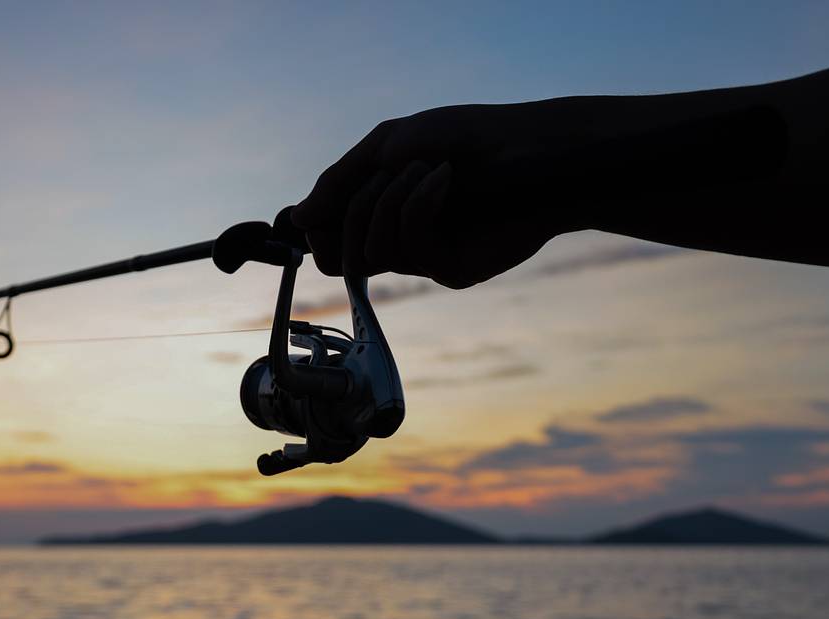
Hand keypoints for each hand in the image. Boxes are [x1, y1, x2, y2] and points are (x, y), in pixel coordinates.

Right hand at [291, 102, 595, 287]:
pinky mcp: (453, 270)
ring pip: (368, 253)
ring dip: (388, 199)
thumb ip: (341, 180)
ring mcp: (426, 260)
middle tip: (383, 175)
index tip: (315, 212)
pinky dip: (417, 204)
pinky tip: (444, 178)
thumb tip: (296, 219)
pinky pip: (408, 248)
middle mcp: (400, 242)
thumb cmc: (467, 138)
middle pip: (338, 257)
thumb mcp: (391, 144)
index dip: (315, 230)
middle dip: (351, 209)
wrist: (532, 150)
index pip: (327, 244)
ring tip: (426, 166)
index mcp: (382, 213)